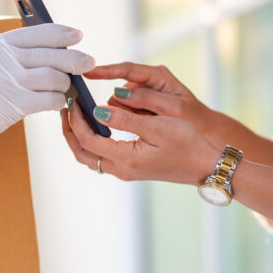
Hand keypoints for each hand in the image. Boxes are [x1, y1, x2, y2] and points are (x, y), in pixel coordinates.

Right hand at [0, 23, 94, 157]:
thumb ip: (10, 55)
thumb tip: (51, 52)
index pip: (37, 31)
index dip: (62, 32)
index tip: (77, 35)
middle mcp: (1, 58)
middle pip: (52, 52)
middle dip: (75, 58)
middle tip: (88, 62)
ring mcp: (7, 80)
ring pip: (54, 76)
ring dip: (65, 84)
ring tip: (64, 90)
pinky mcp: (13, 104)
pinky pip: (50, 99)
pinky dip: (57, 101)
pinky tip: (56, 104)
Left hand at [60, 103, 220, 184]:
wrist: (207, 166)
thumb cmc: (188, 143)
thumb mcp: (157, 126)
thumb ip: (125, 118)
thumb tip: (97, 111)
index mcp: (125, 159)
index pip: (88, 139)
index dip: (76, 120)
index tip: (72, 101)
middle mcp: (121, 170)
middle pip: (82, 153)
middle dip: (69, 131)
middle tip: (65, 108)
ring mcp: (126, 171)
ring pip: (90, 157)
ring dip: (79, 136)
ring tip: (76, 114)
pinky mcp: (132, 168)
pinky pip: (102, 156)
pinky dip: (92, 141)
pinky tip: (96, 124)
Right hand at [84, 62, 211, 127]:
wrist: (205, 131)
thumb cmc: (194, 119)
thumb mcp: (174, 109)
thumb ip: (147, 99)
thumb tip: (118, 93)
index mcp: (158, 75)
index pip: (126, 68)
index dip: (105, 70)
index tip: (87, 72)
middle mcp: (148, 81)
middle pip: (119, 86)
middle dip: (117, 102)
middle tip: (126, 116)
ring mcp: (143, 93)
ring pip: (120, 101)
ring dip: (123, 113)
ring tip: (143, 123)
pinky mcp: (140, 105)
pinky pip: (124, 110)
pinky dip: (127, 118)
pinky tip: (139, 125)